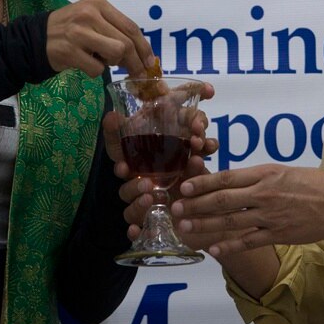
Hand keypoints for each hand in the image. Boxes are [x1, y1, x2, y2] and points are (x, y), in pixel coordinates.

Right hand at [46, 0, 153, 77]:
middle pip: (126, 43)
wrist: (35, 38)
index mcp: (98, 4)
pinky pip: (97, 68)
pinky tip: (85, 63)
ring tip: (100, 59)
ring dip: (112, 63)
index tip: (151, 61)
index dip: (144, 47)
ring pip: (115, 53)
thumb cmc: (69, 29)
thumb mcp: (91, 19)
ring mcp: (78, 32)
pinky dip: (95, 71)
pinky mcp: (70, 51)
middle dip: (136, 62)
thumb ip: (114, 29)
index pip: (130, 27)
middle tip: (138, 74)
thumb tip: (142, 53)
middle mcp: (89, 14)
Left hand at [102, 81, 215, 173]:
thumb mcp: (117, 145)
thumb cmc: (128, 159)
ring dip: (203, 138)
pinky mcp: (189, 166)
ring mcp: (185, 146)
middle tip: (197, 128)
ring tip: (197, 143)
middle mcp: (176, 127)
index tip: (209, 90)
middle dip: (199, 120)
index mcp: (161, 114)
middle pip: (195, 117)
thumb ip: (113, 131)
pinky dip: (201, 162)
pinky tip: (198, 161)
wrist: (136, 188)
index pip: (181, 97)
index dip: (196, 90)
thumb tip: (112, 116)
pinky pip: (201, 160)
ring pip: (201, 137)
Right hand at [103, 82, 216, 234]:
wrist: (204, 204)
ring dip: (136, 200)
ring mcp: (142, 201)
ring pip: (128, 204)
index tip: (115, 124)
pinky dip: (133, 231)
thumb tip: (209, 90)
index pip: (120, 143)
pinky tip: (135, 233)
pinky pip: (134, 229)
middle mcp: (138, 178)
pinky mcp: (149, 223)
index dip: (114, 132)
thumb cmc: (191, 164)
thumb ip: (196, 119)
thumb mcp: (193, 141)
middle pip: (124, 178)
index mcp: (143, 157)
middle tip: (147, 177)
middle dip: (132, 176)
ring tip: (153, 194)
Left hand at [171, 164, 323, 256]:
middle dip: (196, 204)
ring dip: (205, 225)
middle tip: (175, 208)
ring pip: (231, 222)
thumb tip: (231, 180)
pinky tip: (212, 249)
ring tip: (185, 227)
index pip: (226, 177)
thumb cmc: (311, 184)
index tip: (184, 186)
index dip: (203, 183)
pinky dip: (229, 246)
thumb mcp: (282, 170)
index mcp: (264, 174)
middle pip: (223, 200)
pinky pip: (248, 242)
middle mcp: (264, 194)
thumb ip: (256, 177)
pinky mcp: (278, 234)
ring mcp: (270, 216)